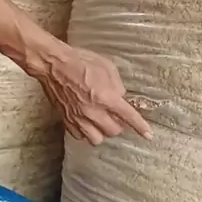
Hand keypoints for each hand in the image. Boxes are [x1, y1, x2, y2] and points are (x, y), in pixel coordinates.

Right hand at [34, 42, 151, 144]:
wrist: (53, 65)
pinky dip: (86, 132)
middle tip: (117, 116)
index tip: (148, 134)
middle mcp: (93, 112)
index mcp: (106, 97)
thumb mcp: (107, 67)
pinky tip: (87, 122)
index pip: (128, 117)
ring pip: (97, 139)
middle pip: (113, 131)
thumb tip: (121, 96)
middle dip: (119, 125)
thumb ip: (117, 85)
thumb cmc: (80, 61)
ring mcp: (78, 118)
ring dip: (102, 132)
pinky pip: (80, 136)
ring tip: (101, 122)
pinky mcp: (66, 120)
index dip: (140, 127)